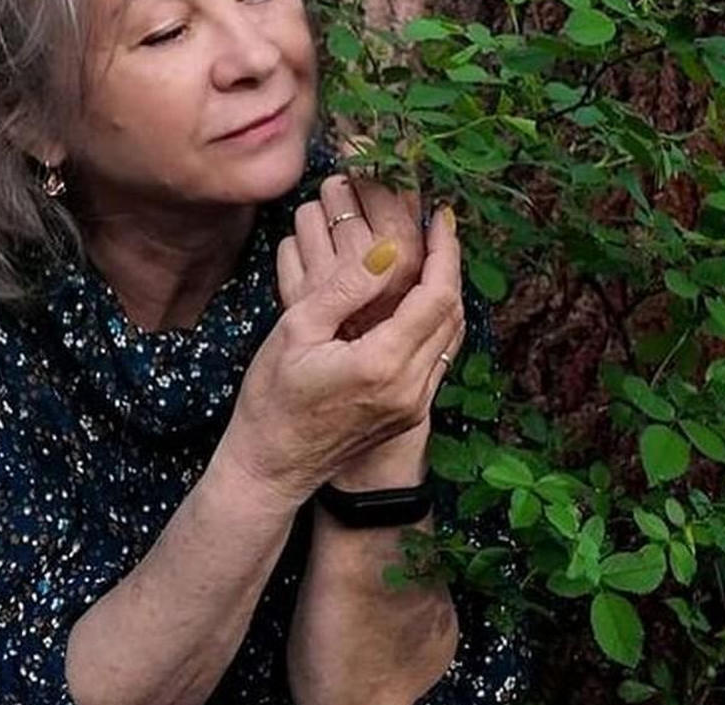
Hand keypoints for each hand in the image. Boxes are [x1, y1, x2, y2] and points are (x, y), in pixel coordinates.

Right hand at [276, 174, 464, 490]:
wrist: (272, 465)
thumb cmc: (272, 399)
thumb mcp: (296, 330)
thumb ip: (346, 288)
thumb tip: (388, 249)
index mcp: (383, 364)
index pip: (437, 295)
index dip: (445, 251)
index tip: (439, 217)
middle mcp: (410, 388)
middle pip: (452, 315)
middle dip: (450, 267)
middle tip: (437, 232)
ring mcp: (414, 406)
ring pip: (450, 339)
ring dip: (446, 296)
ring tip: (432, 260)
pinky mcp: (410, 415)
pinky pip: (437, 360)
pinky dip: (435, 325)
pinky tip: (417, 304)